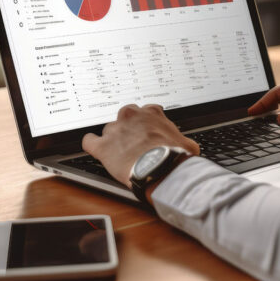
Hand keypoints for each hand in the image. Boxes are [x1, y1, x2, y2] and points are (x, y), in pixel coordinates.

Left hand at [82, 104, 198, 186]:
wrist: (161, 168)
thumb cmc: (174, 156)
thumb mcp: (186, 144)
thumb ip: (183, 141)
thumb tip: (190, 148)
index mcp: (152, 113)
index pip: (144, 112)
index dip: (144, 124)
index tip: (146, 132)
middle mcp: (131, 116)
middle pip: (124, 118)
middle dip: (128, 129)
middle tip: (134, 142)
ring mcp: (115, 130)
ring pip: (109, 130)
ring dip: (113, 140)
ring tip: (119, 153)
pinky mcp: (103, 146)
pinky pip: (89, 141)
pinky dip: (91, 144)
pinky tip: (96, 148)